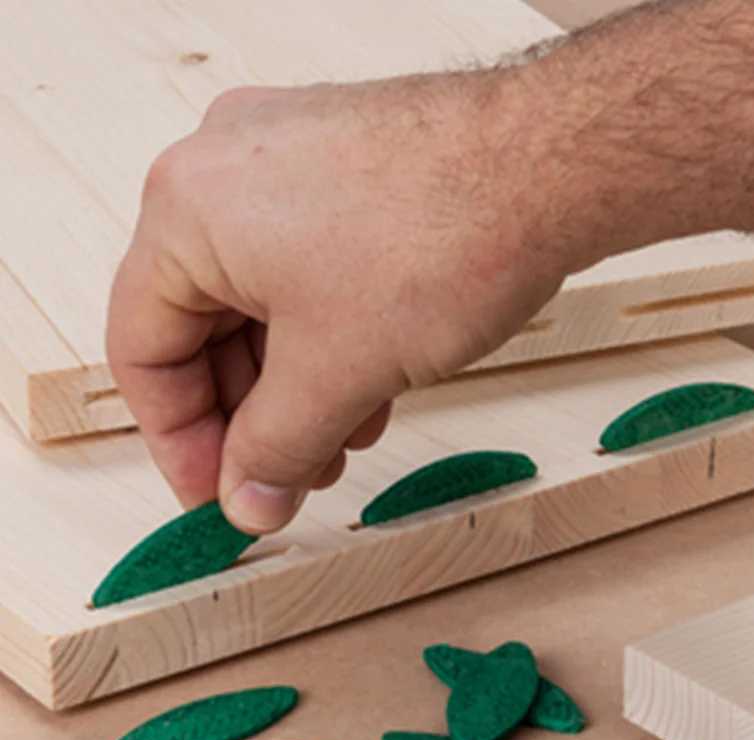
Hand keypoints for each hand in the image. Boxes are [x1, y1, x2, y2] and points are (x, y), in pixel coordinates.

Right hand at [106, 71, 566, 533]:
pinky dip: (329, 342)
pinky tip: (370, 390)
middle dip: (252, 419)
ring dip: (297, 389)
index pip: (144, 351)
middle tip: (287, 479)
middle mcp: (223, 174)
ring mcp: (287, 166)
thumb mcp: (337, 371)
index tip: (219, 496)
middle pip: (203, 329)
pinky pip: (310, 275)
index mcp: (185, 211)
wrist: (550, 166)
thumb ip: (278, 448)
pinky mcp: (345, 174)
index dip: (179, 443)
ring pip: (263, 307)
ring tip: (340, 442)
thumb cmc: (442, 237)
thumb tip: (247, 501)